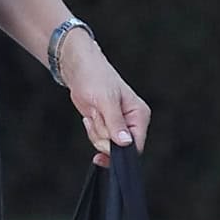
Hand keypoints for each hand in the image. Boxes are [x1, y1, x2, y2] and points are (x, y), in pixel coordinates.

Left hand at [59, 30, 150, 168]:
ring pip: (106, 145)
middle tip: (99, 115)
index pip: (137, 145)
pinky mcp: (106, 126)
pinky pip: (98, 139)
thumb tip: (125, 143)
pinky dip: (91, 130)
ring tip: (96, 111)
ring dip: (95, 130)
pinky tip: (92, 115)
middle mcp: (131, 122)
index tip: (105, 143)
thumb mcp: (106, 100)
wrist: (80, 70)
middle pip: (119, 148)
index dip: (120, 149)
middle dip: (103, 135)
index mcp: (139, 115)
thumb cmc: (96, 77)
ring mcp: (118, 125)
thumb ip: (116, 123)